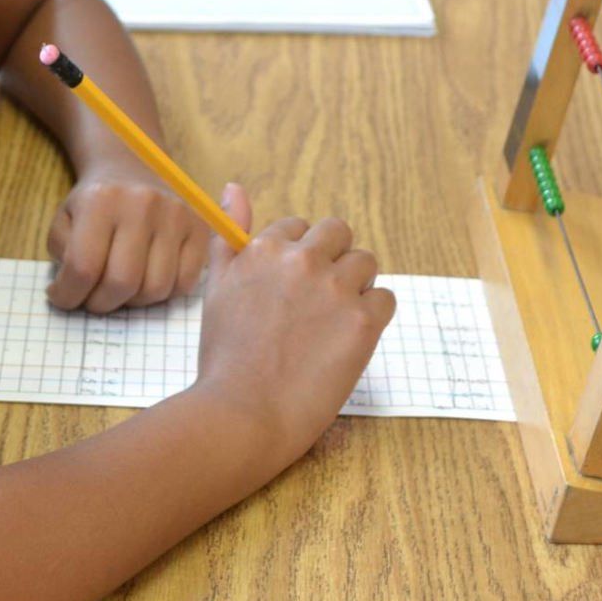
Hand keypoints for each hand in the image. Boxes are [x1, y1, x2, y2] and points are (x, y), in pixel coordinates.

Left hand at [45, 160, 208, 312]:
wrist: (131, 165)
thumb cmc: (95, 201)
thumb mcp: (64, 218)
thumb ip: (63, 254)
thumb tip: (73, 291)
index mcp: (101, 201)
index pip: (83, 267)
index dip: (68, 295)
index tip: (63, 298)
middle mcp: (143, 204)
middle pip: (122, 283)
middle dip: (101, 303)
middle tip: (93, 300)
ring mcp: (176, 215)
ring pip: (155, 289)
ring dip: (133, 302)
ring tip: (120, 289)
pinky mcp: (200, 226)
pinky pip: (185, 283)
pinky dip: (164, 294)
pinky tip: (147, 281)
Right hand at [191, 184, 395, 461]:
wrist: (242, 413)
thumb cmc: (225, 357)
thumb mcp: (216, 288)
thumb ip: (229, 235)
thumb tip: (234, 187)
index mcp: (265, 249)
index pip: (298, 228)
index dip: (297, 258)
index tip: (291, 288)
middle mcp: (303, 260)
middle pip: (338, 233)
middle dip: (332, 260)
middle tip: (318, 301)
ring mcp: (335, 289)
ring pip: (366, 263)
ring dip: (355, 286)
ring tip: (332, 323)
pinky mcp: (363, 322)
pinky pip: (385, 299)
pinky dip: (372, 317)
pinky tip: (347, 340)